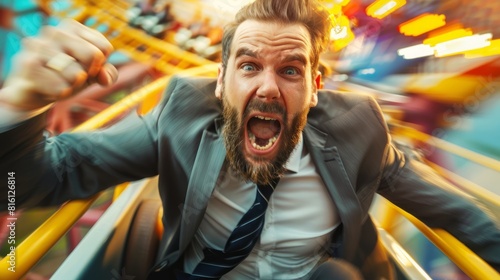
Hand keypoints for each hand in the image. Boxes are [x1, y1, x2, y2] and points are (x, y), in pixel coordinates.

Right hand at [0, 19, 117, 110]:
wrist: (30, 92)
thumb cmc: (65, 78)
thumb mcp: (92, 74)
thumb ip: (107, 73)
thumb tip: (104, 77)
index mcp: (71, 27)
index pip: (104, 48)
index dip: (98, 65)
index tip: (83, 67)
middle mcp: (54, 31)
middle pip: (94, 56)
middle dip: (87, 74)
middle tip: (71, 76)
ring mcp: (39, 46)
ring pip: (77, 74)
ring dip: (72, 86)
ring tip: (57, 80)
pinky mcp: (29, 65)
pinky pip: (61, 88)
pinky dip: (60, 94)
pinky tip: (47, 87)